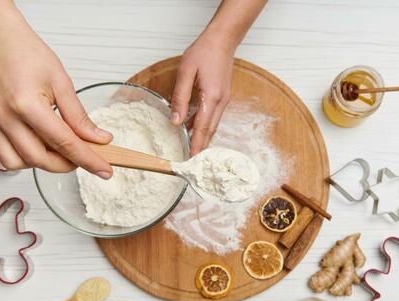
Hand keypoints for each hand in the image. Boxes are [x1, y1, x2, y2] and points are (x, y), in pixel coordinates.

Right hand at [0, 7, 112, 176]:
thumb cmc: (27, 54)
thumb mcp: (62, 82)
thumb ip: (79, 116)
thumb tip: (99, 139)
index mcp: (26, 104)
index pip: (63, 143)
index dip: (87, 160)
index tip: (104, 171)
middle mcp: (4, 117)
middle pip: (40, 159)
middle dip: (66, 165)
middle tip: (82, 157)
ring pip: (18, 164)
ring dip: (42, 164)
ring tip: (57, 149)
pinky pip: (1, 156)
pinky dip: (21, 159)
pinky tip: (35, 146)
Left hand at [170, 32, 233, 155]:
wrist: (222, 40)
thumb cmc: (204, 52)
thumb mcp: (186, 72)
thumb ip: (180, 97)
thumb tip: (176, 121)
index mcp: (212, 97)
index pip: (203, 128)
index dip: (197, 145)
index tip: (191, 159)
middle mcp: (220, 102)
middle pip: (211, 131)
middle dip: (201, 147)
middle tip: (192, 161)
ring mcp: (223, 100)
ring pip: (212, 125)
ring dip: (203, 137)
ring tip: (192, 149)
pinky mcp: (222, 96)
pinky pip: (212, 116)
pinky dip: (204, 126)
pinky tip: (194, 128)